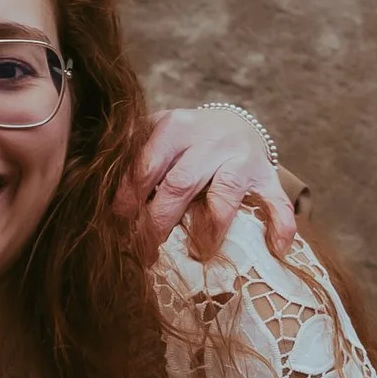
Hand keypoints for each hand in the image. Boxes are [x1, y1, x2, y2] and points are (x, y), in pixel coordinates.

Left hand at [125, 104, 294, 254]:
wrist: (234, 123)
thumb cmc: (183, 141)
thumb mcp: (154, 137)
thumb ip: (130, 159)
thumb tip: (96, 200)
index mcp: (173, 127)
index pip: (144, 167)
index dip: (128, 201)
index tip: (117, 227)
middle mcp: (208, 140)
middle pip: (179, 185)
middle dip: (159, 223)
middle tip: (145, 253)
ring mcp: (241, 158)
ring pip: (225, 194)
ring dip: (210, 230)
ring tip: (197, 253)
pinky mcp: (267, 175)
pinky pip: (276, 201)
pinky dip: (280, 226)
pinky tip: (275, 250)